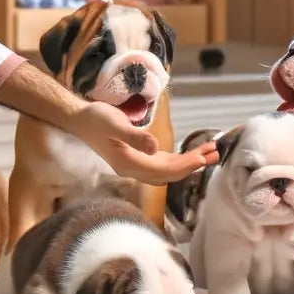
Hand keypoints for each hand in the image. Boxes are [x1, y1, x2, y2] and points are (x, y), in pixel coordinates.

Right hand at [66, 101, 217, 184]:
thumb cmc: (96, 119)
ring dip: (187, 163)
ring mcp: (134, 165)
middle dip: (191, 166)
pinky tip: (189, 155)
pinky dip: (177, 160)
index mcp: (129, 164)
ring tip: (209, 154)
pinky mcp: (135, 158)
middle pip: (168, 173)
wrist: (79, 120)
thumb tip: (155, 147)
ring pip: (166, 170)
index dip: (184, 166)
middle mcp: (133, 169)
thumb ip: (134, 137)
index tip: (202, 158)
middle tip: (214, 155)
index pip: (162, 170)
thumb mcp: (114, 124)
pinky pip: (160, 164)